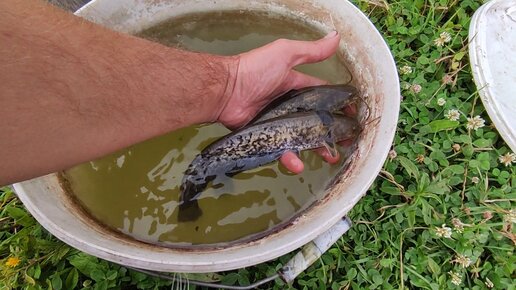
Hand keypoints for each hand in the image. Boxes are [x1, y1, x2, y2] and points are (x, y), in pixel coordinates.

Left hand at [217, 31, 349, 172]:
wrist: (226, 91)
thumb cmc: (254, 70)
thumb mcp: (285, 54)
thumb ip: (310, 51)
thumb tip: (336, 37)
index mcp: (295, 86)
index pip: (321, 95)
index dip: (338, 103)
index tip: (354, 114)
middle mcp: (288, 106)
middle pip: (315, 121)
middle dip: (332, 131)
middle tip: (347, 142)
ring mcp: (278, 124)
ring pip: (302, 139)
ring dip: (318, 148)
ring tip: (331, 157)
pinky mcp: (266, 138)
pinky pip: (281, 150)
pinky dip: (290, 158)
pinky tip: (299, 164)